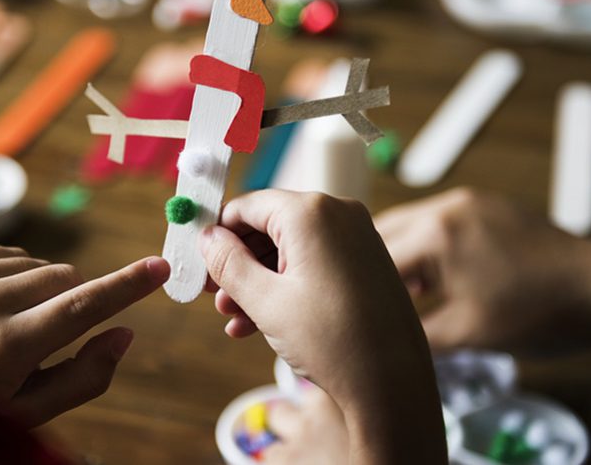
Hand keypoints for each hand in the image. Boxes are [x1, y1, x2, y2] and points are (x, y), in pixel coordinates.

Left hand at [0, 245, 168, 425]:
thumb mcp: (30, 410)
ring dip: (38, 291)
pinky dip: (12, 278)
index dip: (126, 287)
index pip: (81, 307)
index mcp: (6, 348)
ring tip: (3, 328)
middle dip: (71, 302)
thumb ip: (85, 376)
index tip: (159, 267)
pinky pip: (11, 254)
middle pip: (67, 278)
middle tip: (40, 339)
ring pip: (40, 265)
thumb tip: (124, 333)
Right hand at [201, 190, 445, 463]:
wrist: (394, 384)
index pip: (247, 206)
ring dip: (257, 281)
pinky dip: (286, 287)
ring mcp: (357, 238)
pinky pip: (314, 264)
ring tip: (233, 317)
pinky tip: (258, 323)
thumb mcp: (265, 301)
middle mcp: (338, 214)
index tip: (196, 261)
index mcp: (312, 212)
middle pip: (269, 227)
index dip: (217, 234)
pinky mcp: (366, 262)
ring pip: (290, 249)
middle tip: (211, 295)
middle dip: (237, 263)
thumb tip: (207, 238)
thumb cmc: (332, 340)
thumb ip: (228, 263)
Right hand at [374, 189, 590, 352]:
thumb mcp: (466, 334)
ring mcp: (471, 202)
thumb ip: (414, 332)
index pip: (372, 260)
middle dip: (367, 267)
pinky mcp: (489, 208)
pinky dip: (427, 248)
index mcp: (436, 233)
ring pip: (411, 226)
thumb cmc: (541, 314)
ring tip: (399, 296)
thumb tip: (380, 339)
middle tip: (360, 301)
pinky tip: (436, 281)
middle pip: (382, 232)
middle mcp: (447, 206)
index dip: (357, 290)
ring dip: (399, 257)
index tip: (347, 311)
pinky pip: (440, 224)